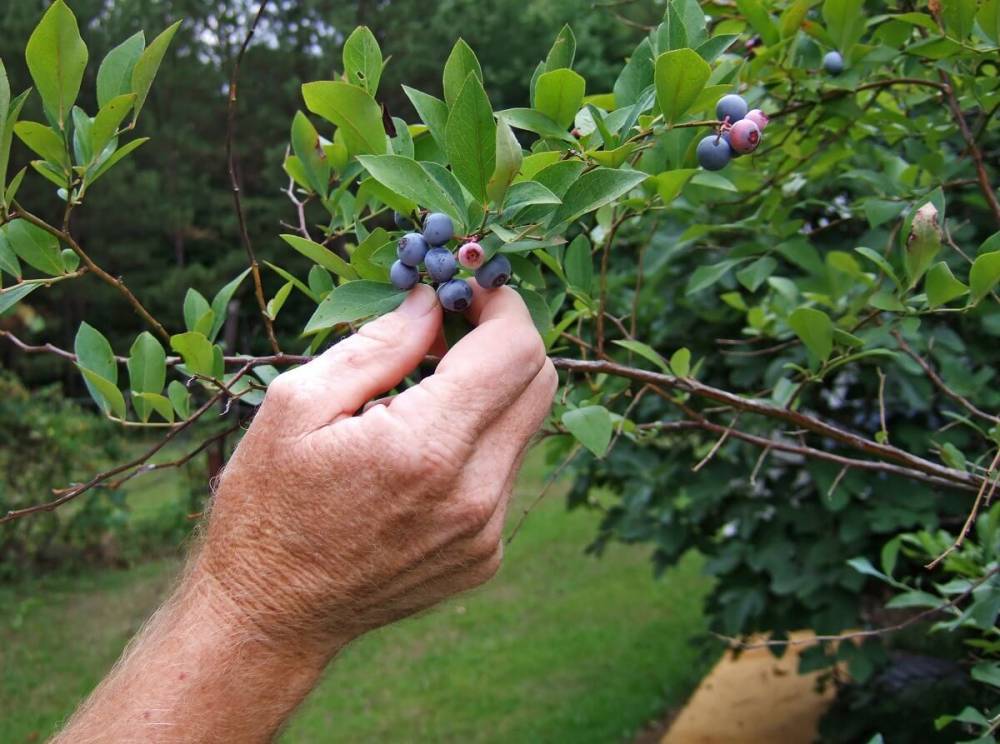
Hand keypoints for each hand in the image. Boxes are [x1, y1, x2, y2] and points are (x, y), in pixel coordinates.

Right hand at [195, 282, 555, 652]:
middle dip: (504, 339)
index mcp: (426, 448)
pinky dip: (479, 442)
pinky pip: (505, 472)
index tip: (466, 288)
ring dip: (490, 392)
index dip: (499, 303)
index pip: (514, 350)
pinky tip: (423, 450)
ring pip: (526, 426)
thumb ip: (377, 347)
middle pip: (539, 382)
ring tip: (425, 391)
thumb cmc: (267, 506)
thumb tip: (431, 302)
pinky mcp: (486, 555)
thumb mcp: (297, 406)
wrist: (271, 616)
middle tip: (449, 329)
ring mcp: (486, 531)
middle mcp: (473, 494)